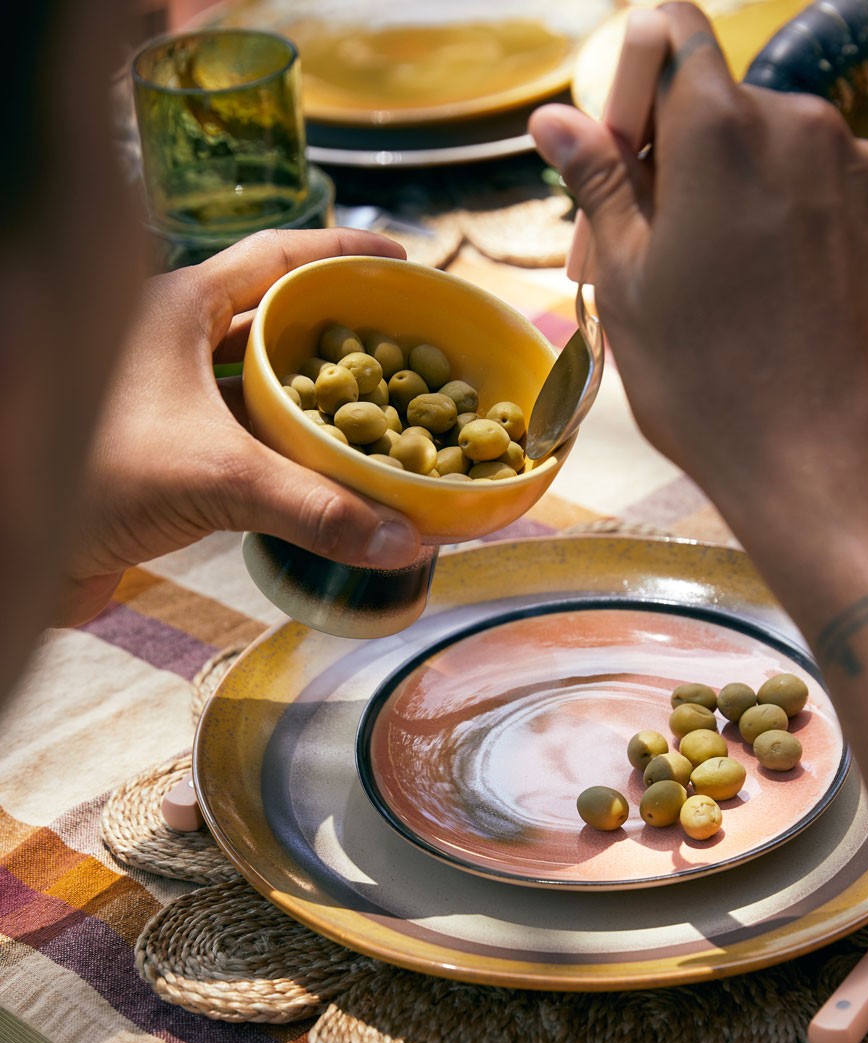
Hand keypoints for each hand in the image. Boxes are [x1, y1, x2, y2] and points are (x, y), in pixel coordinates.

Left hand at [59, 227, 422, 624]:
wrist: (11, 540)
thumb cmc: (92, 473)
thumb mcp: (216, 477)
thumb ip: (314, 507)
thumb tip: (406, 540)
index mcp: (180, 306)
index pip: (277, 256)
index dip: (343, 253)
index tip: (401, 263)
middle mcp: (171, 342)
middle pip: (274, 321)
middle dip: (340, 335)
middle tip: (405, 350)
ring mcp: (166, 397)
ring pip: (257, 384)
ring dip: (313, 401)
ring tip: (380, 414)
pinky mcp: (164, 449)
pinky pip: (241, 436)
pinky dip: (284, 450)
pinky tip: (322, 472)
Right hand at [529, 4, 867, 572]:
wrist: (831, 462)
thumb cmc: (712, 383)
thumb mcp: (628, 282)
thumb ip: (599, 183)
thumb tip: (556, 118)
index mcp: (721, 130)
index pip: (670, 32)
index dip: (629, 81)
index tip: (612, 156)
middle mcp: (799, 125)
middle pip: (714, 101)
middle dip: (665, 157)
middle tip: (633, 253)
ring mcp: (852, 167)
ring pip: (762, 148)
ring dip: (719, 193)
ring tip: (696, 290)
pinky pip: (809, 186)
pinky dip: (772, 218)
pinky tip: (755, 299)